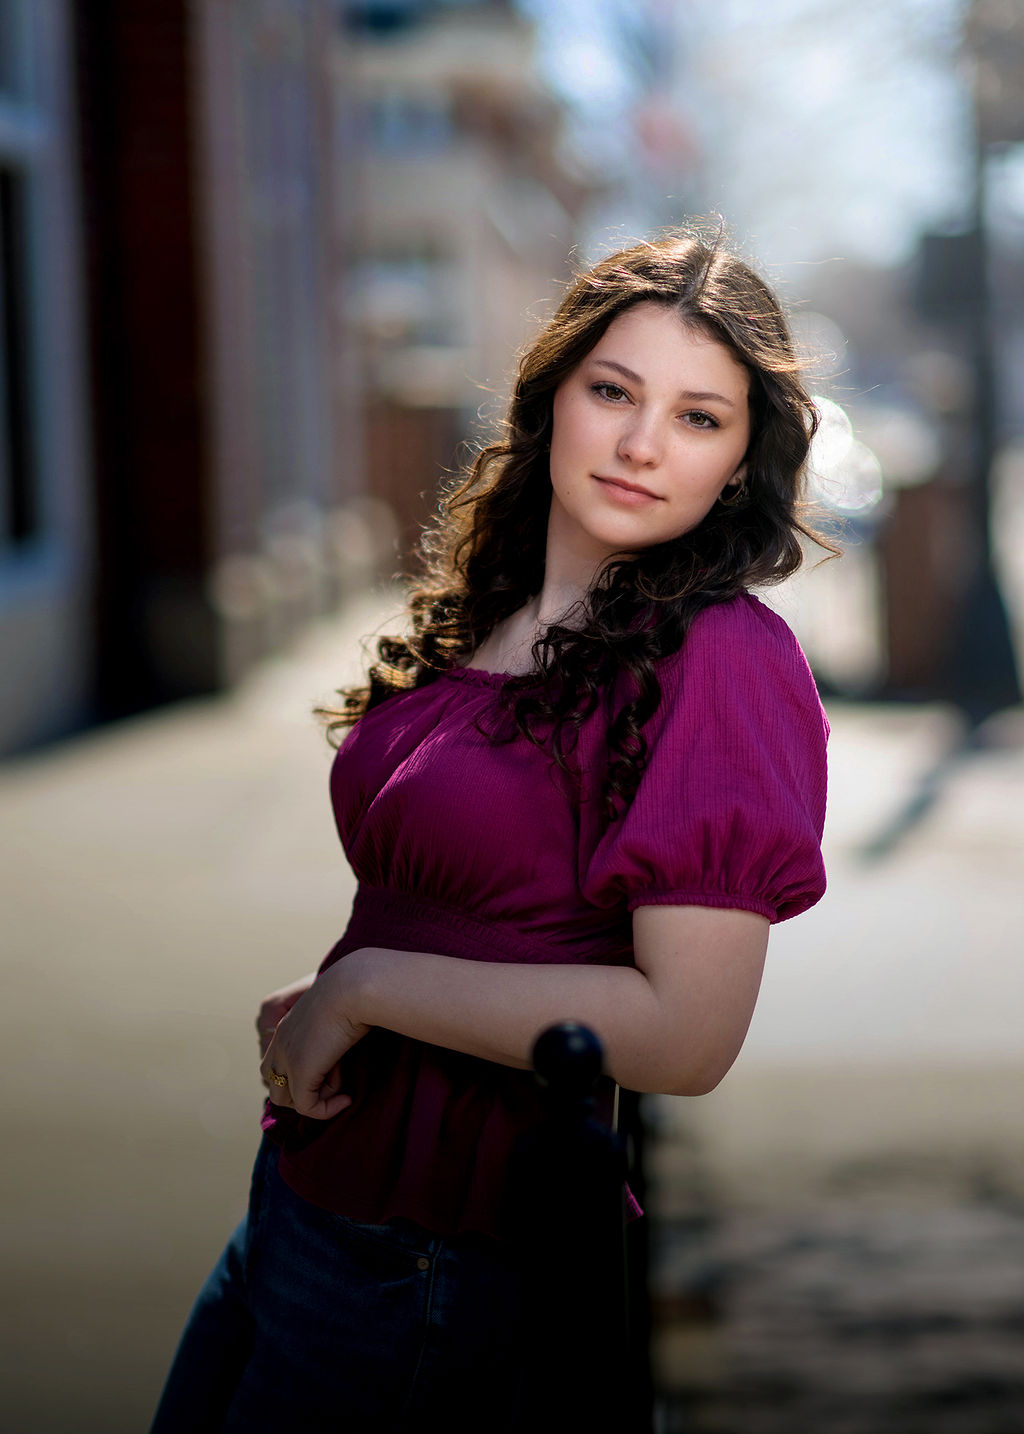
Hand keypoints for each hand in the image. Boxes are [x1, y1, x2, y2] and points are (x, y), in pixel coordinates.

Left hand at [259, 956, 371, 1119]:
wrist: (355, 987)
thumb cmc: (357, 994)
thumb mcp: (339, 1011)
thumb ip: (332, 1026)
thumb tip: (347, 1041)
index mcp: (285, 1026)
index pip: (275, 1063)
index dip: (301, 1075)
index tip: (334, 1069)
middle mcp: (279, 1042)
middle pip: (274, 1083)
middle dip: (302, 1091)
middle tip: (334, 1079)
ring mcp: (286, 1058)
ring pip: (284, 1099)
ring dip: (314, 1099)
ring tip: (340, 1083)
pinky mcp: (300, 1072)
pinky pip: (307, 1107)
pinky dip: (327, 1110)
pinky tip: (347, 1097)